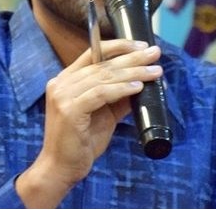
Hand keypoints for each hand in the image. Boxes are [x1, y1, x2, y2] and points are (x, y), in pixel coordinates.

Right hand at [15, 39, 162, 207]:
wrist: (61, 168)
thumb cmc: (81, 143)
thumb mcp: (104, 115)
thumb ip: (118, 98)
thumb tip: (143, 84)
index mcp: (66, 80)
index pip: (93, 53)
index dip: (119, 46)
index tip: (142, 46)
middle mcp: (61, 83)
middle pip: (103, 63)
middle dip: (132, 57)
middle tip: (155, 53)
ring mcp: (63, 95)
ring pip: (104, 76)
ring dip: (133, 72)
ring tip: (154, 71)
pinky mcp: (69, 109)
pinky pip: (100, 93)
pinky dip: (121, 89)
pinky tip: (138, 87)